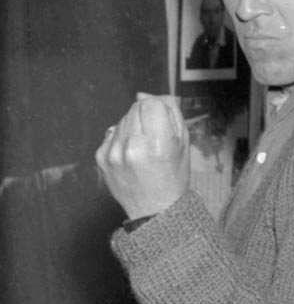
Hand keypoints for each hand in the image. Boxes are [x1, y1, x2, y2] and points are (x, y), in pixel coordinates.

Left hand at [96, 93, 190, 220]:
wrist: (155, 210)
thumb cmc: (173, 175)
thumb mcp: (183, 141)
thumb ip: (168, 110)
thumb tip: (142, 93)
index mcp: (157, 143)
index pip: (151, 102)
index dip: (159, 110)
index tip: (163, 124)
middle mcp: (132, 147)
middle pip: (135, 107)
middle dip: (146, 116)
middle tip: (154, 137)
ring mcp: (113, 153)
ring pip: (123, 119)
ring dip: (133, 127)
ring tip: (143, 148)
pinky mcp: (101, 158)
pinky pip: (111, 133)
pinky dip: (121, 139)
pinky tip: (130, 155)